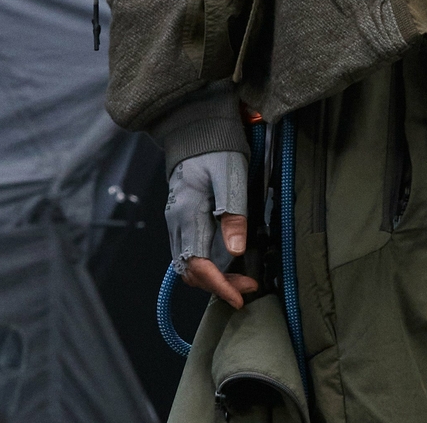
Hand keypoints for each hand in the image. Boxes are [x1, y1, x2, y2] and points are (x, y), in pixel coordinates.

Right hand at [165, 151, 257, 308]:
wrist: (196, 127)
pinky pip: (191, 251)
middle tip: (250, 284)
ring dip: (214, 277)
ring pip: (189, 264)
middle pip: (191, 271)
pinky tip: (229, 260)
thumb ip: (233, 212)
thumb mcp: (231, 175)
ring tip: (243, 276)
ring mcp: (176, 221)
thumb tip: (236, 250)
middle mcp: (176, 223)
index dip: (219, 285)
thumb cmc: (216, 148)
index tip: (240, 297)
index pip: (198, 265)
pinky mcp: (182, 217)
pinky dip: (208, 264)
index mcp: (187, 215)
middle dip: (219, 285)